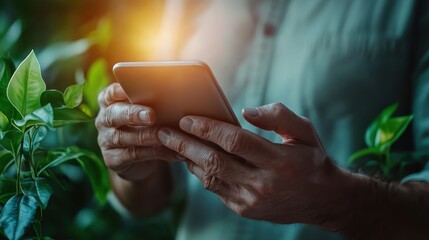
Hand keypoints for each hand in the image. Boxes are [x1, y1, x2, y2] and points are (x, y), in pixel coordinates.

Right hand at [96, 83, 177, 180]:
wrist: (141, 161)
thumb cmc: (147, 126)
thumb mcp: (148, 112)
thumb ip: (154, 102)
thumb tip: (178, 92)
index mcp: (109, 102)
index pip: (110, 93)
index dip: (120, 91)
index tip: (132, 89)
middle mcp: (104, 120)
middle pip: (114, 115)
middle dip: (133, 114)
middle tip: (152, 115)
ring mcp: (106, 141)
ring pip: (123, 137)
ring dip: (146, 136)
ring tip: (165, 135)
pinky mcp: (113, 159)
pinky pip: (134, 155)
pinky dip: (156, 152)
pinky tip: (173, 151)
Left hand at [157, 102, 341, 224]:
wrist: (322, 199)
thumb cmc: (311, 159)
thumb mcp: (304, 131)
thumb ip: (278, 116)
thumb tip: (246, 112)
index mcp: (279, 160)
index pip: (234, 141)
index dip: (207, 128)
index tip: (186, 118)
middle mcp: (263, 183)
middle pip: (215, 161)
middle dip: (185, 144)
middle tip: (164, 131)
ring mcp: (252, 200)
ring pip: (210, 177)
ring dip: (188, 159)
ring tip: (170, 143)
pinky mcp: (245, 209)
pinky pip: (215, 189)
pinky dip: (201, 172)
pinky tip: (191, 159)